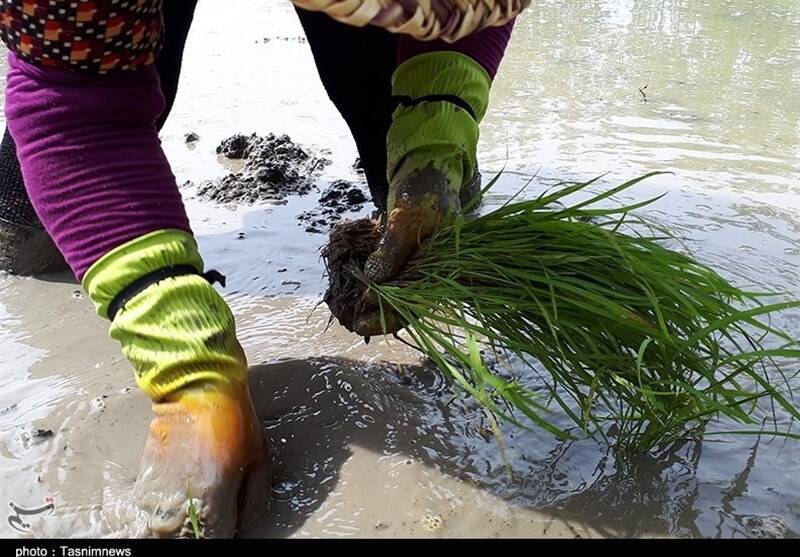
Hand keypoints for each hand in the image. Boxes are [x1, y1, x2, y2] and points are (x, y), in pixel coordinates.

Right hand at [134, 382, 268, 537]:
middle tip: (213, 514)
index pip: (216, 538)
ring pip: (164, 528)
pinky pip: (151, 510)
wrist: (198, 387)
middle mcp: (182, 498)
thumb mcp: (260, 459)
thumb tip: (244, 524)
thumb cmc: (234, 420)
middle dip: (201, 532)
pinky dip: (163, 512)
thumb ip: (254, 499)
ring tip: (195, 508)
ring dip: (178, 526)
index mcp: (214, 495)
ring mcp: (160, 488)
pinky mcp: (146, 476)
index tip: (230, 526)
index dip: (225, 535)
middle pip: (187, 537)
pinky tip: (177, 501)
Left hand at [349, 51, 489, 336]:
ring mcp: (419, 261)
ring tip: (342, 304)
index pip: (415, 308)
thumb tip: (371, 288)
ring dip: (368, 297)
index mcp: (445, 270)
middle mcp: (433, 271)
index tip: (357, 324)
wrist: (428, 159)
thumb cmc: (425, 187)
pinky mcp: (405, 250)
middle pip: (402, 304)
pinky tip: (349, 280)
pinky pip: (385, 271)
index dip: (385, 319)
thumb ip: (390, 255)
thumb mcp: (407, 220)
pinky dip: (368, 277)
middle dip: (373, 312)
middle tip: (344, 317)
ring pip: (392, 290)